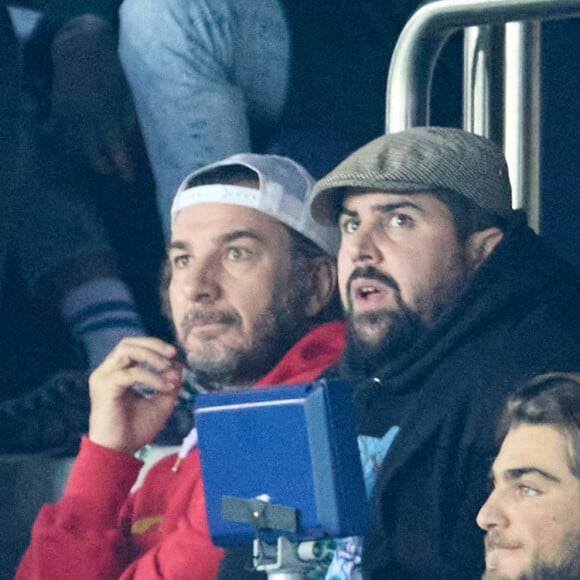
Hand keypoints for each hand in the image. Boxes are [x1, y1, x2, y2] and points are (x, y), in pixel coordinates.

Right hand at [50, 15, 137, 181]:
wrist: (80, 45)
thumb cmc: (113, 69)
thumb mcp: (129, 93)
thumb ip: (130, 120)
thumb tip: (133, 146)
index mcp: (105, 110)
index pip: (114, 146)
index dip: (122, 165)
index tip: (129, 178)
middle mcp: (83, 114)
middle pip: (92, 152)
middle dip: (104, 165)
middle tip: (115, 170)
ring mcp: (67, 112)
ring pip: (76, 146)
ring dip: (90, 156)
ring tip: (104, 161)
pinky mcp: (58, 108)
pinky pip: (65, 134)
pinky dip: (76, 143)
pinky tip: (87, 147)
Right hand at [88, 337, 182, 454]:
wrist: (119, 453)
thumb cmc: (136, 430)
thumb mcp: (161, 403)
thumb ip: (170, 383)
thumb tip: (179, 365)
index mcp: (117, 373)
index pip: (133, 347)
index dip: (154, 346)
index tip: (174, 355)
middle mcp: (107, 372)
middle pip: (128, 343)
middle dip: (153, 344)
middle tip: (172, 353)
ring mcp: (103, 378)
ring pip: (126, 351)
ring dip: (151, 356)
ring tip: (167, 367)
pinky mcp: (105, 387)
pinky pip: (132, 373)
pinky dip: (151, 377)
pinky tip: (164, 387)